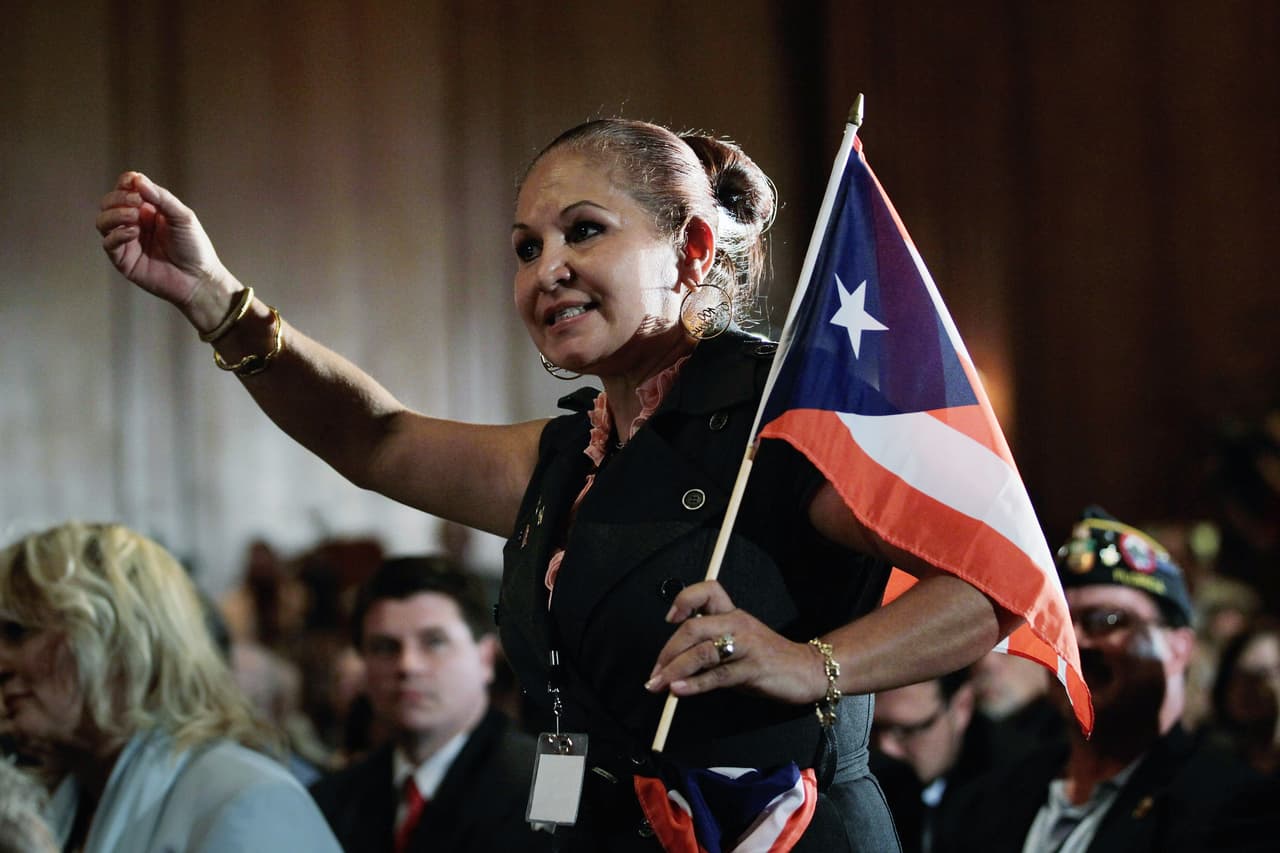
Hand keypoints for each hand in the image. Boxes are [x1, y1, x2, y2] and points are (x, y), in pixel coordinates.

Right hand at [96, 171, 234, 321]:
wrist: (199, 279)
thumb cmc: (194, 248)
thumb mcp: (183, 216)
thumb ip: (161, 198)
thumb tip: (137, 179)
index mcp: (148, 210)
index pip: (126, 189)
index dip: (126, 182)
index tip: (133, 181)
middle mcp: (135, 223)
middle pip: (109, 202)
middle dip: (119, 198)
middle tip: (136, 202)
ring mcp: (127, 241)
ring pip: (103, 221)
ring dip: (115, 214)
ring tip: (134, 217)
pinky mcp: (123, 260)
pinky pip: (108, 243)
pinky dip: (117, 234)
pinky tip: (133, 232)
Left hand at [644, 580, 826, 704]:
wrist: (805, 670)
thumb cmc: (767, 658)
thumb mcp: (738, 643)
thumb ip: (710, 646)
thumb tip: (673, 665)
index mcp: (733, 614)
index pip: (707, 591)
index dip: (684, 600)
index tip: (670, 620)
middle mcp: (738, 623)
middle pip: (693, 629)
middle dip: (668, 652)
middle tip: (654, 672)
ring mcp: (746, 646)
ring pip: (702, 653)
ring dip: (674, 670)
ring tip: (658, 685)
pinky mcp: (753, 668)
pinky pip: (717, 675)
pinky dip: (694, 684)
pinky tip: (679, 690)